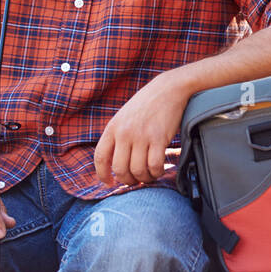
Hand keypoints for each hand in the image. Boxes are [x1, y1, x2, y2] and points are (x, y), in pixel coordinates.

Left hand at [95, 69, 192, 186]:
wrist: (169, 88)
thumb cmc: (148, 103)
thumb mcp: (125, 116)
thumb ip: (118, 135)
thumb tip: (116, 161)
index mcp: (113, 127)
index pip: (100, 157)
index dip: (102, 174)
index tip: (109, 183)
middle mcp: (124, 133)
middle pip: (120, 169)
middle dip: (128, 180)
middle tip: (135, 180)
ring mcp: (141, 136)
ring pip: (137, 170)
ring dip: (144, 178)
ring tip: (149, 175)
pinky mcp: (159, 138)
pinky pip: (154, 165)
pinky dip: (157, 172)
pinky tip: (159, 170)